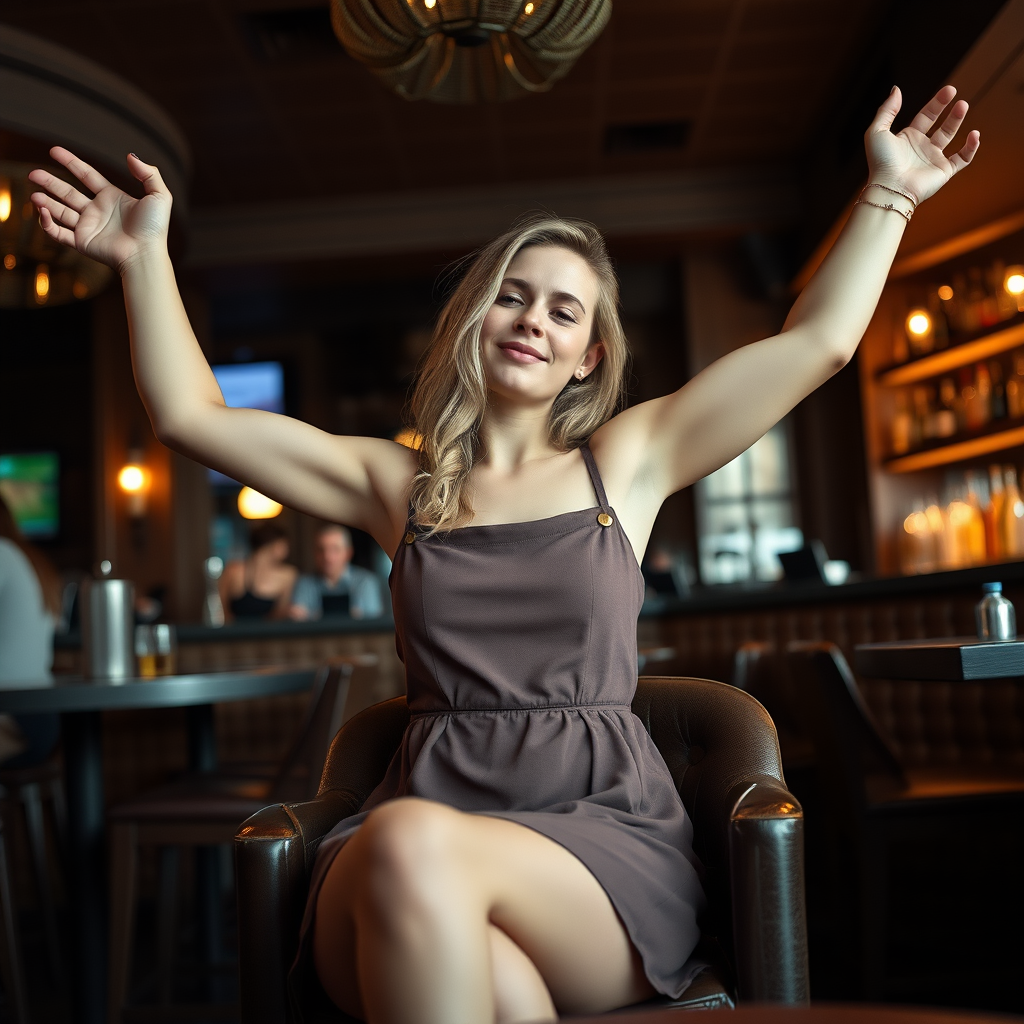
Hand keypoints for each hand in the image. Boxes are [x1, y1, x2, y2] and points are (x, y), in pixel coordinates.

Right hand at [29, 148, 171, 273]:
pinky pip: (58, 233)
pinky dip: (47, 223)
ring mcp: (89, 227)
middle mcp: (98, 211)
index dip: (71, 162)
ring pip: (60, 211)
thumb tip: (130, 155)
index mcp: (112, 198)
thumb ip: (148, 173)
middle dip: (50, 182)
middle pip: (68, 192)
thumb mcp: (159, 196)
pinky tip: (41, 211)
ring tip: (34, 194)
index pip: (87, 175)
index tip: (54, 150)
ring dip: (45, 202)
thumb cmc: (154, 228)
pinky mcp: (82, 242)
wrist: (145, 254)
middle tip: (32, 174)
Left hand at [865, 85, 979, 203]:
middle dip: (950, 111)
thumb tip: (896, 89)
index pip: (926, 116)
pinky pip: (962, 159)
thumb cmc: (881, 163)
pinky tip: (974, 134)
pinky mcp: (944, 172)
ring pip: (951, 137)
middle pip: (941, 125)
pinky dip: (971, 147)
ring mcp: (933, 159)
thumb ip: (887, 110)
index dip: (937, 103)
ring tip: (963, 105)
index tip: (949, 90)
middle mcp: (921, 148)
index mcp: (908, 139)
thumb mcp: (877, 132)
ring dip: (957, 121)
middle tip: (957, 98)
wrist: (890, 187)